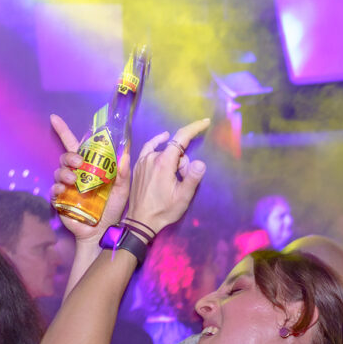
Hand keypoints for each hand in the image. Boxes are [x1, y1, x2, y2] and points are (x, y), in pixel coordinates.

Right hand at [49, 114, 131, 241]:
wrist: (103, 232)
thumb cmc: (112, 209)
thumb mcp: (122, 189)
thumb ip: (124, 173)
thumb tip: (125, 154)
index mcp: (89, 168)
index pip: (75, 146)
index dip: (63, 131)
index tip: (54, 118)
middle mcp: (75, 174)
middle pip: (66, 156)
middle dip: (70, 156)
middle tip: (79, 163)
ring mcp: (66, 187)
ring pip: (58, 172)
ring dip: (65, 173)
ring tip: (74, 180)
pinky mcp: (60, 200)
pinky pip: (53, 190)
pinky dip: (57, 189)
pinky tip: (63, 191)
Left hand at [125, 118, 209, 233]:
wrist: (141, 221)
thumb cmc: (163, 211)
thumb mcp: (183, 197)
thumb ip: (192, 178)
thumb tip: (200, 162)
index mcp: (164, 163)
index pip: (181, 138)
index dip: (194, 128)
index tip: (205, 122)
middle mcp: (152, 157)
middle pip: (175, 149)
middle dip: (183, 161)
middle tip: (182, 181)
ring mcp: (142, 161)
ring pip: (164, 151)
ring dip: (173, 159)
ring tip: (174, 177)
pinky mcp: (137, 166)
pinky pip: (150, 148)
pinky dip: (158, 143)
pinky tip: (162, 139)